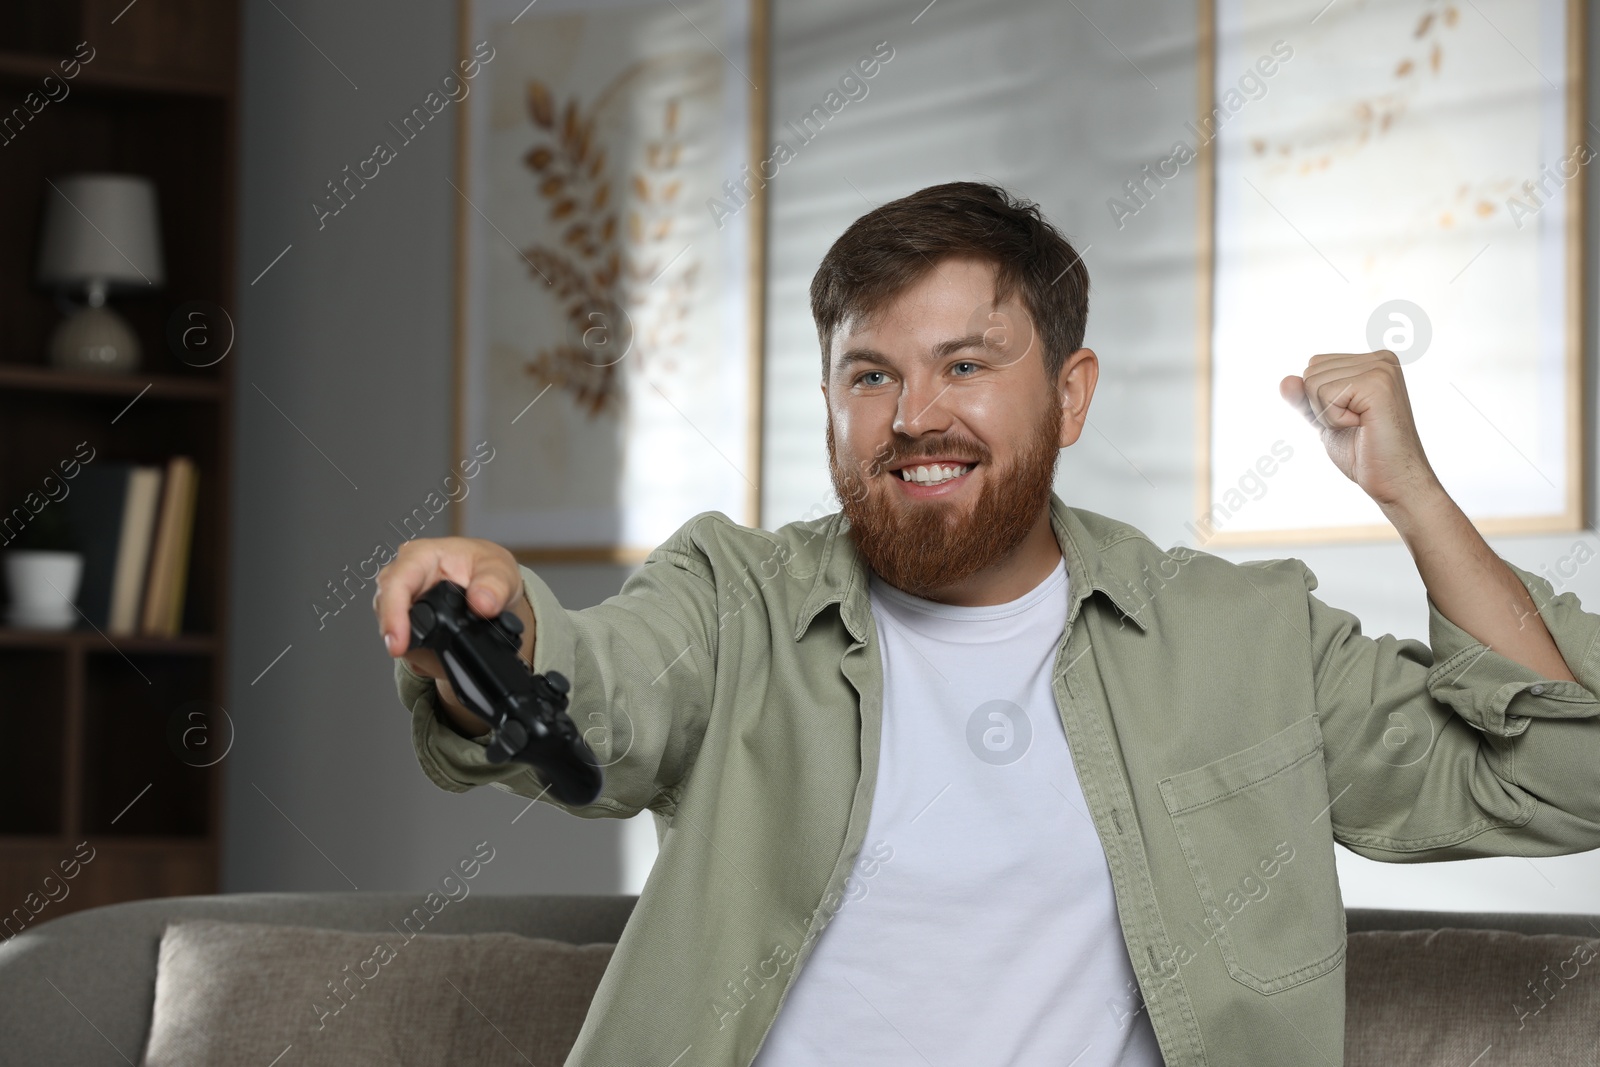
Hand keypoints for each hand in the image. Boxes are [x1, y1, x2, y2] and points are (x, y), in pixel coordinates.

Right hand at [372, 537, 535, 735]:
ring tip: (451, 649)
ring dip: (421, 649)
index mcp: (421, 556)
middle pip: (387, 612)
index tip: (399, 643)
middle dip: (405, 638)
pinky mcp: (405, 624)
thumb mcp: (501, 570)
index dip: (393, 614)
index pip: (397, 582)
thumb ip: (495, 586)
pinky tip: (445, 652)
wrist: (493, 587)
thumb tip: (481, 604)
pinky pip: (409, 647)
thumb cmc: (488, 569)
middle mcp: (403, 578)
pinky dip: (427, 655)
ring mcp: (400, 602)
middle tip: (432, 658)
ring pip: (396, 634)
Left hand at [1279, 350, 1441, 508]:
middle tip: (1355, 424)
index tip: (1350, 418)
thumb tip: (1285, 380)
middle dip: (1321, 406)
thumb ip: (1304, 399)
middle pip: (1312, 371)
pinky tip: (1363, 425)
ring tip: (1361, 425)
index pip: (1314, 366)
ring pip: (1314, 382)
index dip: (1318, 400)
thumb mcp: (1324, 420)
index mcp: (1371, 362)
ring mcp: (1382, 368)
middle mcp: (1380, 359)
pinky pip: (1326, 394)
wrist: (1393, 479)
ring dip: (1329, 414)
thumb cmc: (1363, 452)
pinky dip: (1335, 418)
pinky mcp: (1378, 383)